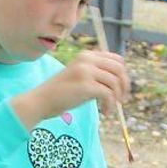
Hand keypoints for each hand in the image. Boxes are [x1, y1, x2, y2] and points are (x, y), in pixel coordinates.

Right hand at [12, 51, 128, 129]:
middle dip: (124, 86)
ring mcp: (86, 71)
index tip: (121, 89)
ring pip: (115, 82)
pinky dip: (110, 105)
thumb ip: (97, 74)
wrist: (42, 100)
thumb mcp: (80, 76)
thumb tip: (121, 82)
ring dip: (117, 97)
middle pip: (119, 69)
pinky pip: (108, 94)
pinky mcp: (86, 86)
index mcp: (87, 55)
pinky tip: (105, 112)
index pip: (117, 59)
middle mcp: (87, 60)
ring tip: (110, 107)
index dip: (123, 74)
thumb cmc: (62, 92)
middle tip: (121, 100)